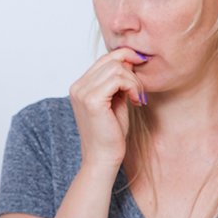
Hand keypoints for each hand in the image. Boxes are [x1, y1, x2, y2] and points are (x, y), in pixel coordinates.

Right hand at [68, 47, 147, 172]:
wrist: (102, 158)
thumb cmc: (110, 134)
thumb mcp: (116, 101)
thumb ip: (118, 82)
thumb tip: (129, 61)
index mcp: (80, 86)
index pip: (104, 59)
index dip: (125, 59)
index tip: (140, 69)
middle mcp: (77, 86)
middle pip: (111, 60)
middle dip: (132, 73)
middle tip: (139, 92)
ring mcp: (82, 92)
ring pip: (116, 68)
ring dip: (134, 81)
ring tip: (137, 98)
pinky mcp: (91, 100)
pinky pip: (118, 79)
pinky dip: (132, 87)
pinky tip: (135, 101)